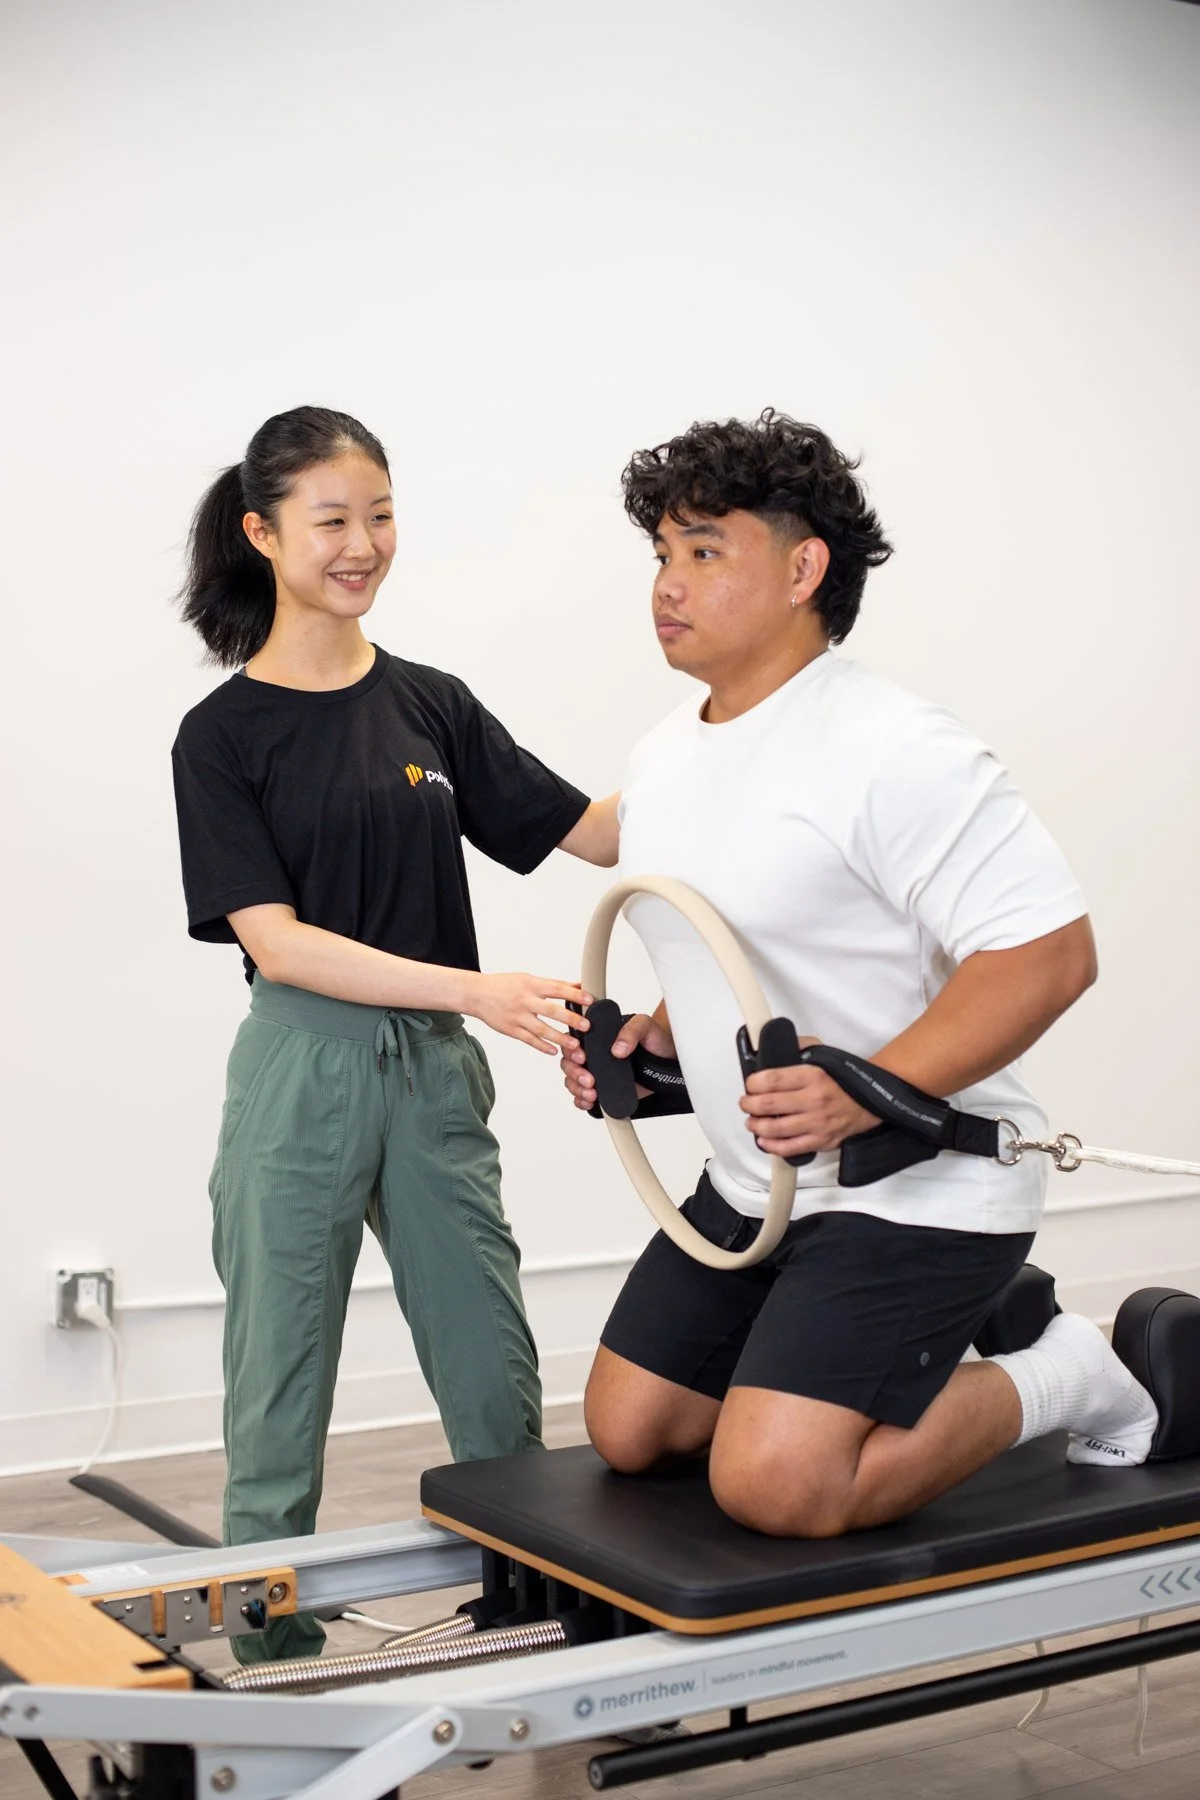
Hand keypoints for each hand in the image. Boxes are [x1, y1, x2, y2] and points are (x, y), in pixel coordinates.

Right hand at [466, 972, 592, 1053]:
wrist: (476, 994)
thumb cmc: (504, 985)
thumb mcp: (528, 979)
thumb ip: (552, 985)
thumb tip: (578, 984)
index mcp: (531, 985)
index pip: (557, 988)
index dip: (575, 994)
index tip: (590, 1000)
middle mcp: (524, 1000)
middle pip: (552, 1011)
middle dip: (571, 1019)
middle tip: (587, 1026)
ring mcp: (517, 1016)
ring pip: (541, 1029)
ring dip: (559, 1038)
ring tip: (574, 1045)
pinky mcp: (510, 1030)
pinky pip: (529, 1040)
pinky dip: (542, 1046)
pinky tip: (554, 1051)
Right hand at [560, 1010, 676, 1110]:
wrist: (668, 1059)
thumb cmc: (655, 1039)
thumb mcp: (644, 1026)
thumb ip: (631, 1032)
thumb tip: (617, 1049)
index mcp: (597, 1037)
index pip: (573, 1042)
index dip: (572, 1050)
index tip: (582, 1057)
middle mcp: (594, 1056)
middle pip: (569, 1064)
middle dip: (574, 1073)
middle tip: (589, 1079)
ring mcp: (598, 1073)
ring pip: (573, 1082)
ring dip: (577, 1089)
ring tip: (592, 1093)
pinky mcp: (604, 1089)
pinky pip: (584, 1097)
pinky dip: (582, 1101)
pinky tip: (589, 1101)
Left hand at [739, 1037, 877, 1156]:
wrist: (872, 1103)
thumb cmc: (845, 1081)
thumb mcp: (824, 1055)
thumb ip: (801, 1048)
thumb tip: (777, 1044)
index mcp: (813, 1076)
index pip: (772, 1079)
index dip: (753, 1083)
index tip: (750, 1085)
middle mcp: (814, 1100)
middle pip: (768, 1104)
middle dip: (749, 1104)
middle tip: (745, 1103)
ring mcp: (817, 1123)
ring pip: (775, 1128)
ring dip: (756, 1125)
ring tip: (752, 1121)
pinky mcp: (821, 1141)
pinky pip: (790, 1147)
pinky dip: (772, 1146)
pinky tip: (764, 1140)